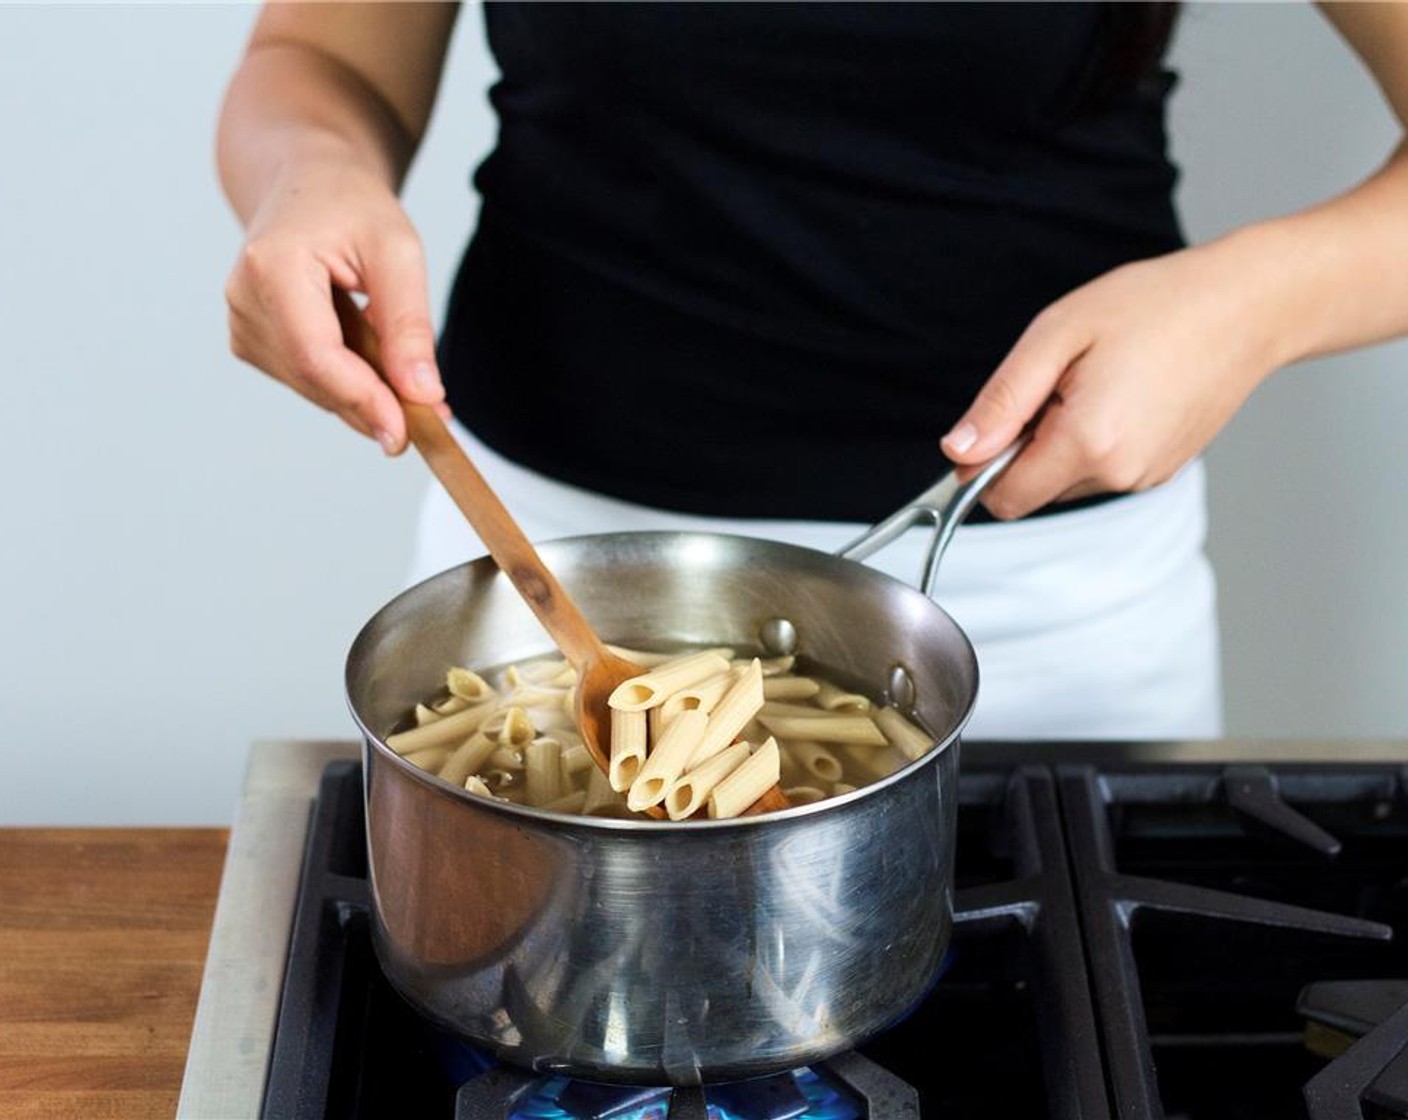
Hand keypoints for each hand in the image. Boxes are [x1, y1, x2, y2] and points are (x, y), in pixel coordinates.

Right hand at [224, 153, 445, 453]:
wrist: (306, 181)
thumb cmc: (350, 205)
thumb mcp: (398, 251)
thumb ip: (408, 325)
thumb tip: (422, 395)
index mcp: (271, 266)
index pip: (316, 355)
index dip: (362, 399)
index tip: (406, 433)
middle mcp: (243, 300)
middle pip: (316, 380)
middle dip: (377, 404)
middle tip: (435, 416)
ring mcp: (242, 324)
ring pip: (316, 389)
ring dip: (368, 394)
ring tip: (404, 363)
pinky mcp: (252, 342)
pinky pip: (311, 381)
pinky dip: (350, 382)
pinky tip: (370, 353)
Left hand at [940, 237, 1285, 519]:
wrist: (1248, 304)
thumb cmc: (1155, 306)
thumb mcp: (1057, 336)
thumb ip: (1001, 402)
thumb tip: (957, 451)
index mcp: (1088, 443)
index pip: (1002, 498)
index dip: (983, 464)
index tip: (999, 418)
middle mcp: (1119, 473)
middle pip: (1033, 491)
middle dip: (1026, 446)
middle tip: (1060, 383)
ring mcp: (1145, 477)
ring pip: (1066, 481)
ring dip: (1061, 442)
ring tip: (1098, 381)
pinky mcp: (1162, 470)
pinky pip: (1102, 469)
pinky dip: (1095, 440)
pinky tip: (1123, 392)